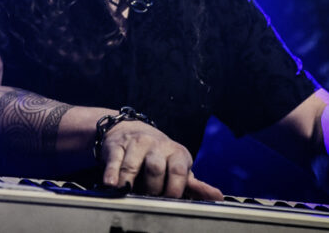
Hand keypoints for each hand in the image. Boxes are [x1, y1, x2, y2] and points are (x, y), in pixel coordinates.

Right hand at [99, 120, 222, 199]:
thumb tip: (217, 197)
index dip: (174, 189)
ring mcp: (136, 144)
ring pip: (133, 166)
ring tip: (127, 193)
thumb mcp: (178, 167)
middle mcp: (157, 145)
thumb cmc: (159, 156)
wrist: (131, 129)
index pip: (178, 171)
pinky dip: (111, 174)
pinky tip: (110, 184)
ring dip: (129, 183)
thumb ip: (196, 185)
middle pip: (155, 169)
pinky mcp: (117, 145)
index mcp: (177, 153)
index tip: (168, 199)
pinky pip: (114, 161)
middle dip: (151, 188)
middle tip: (147, 196)